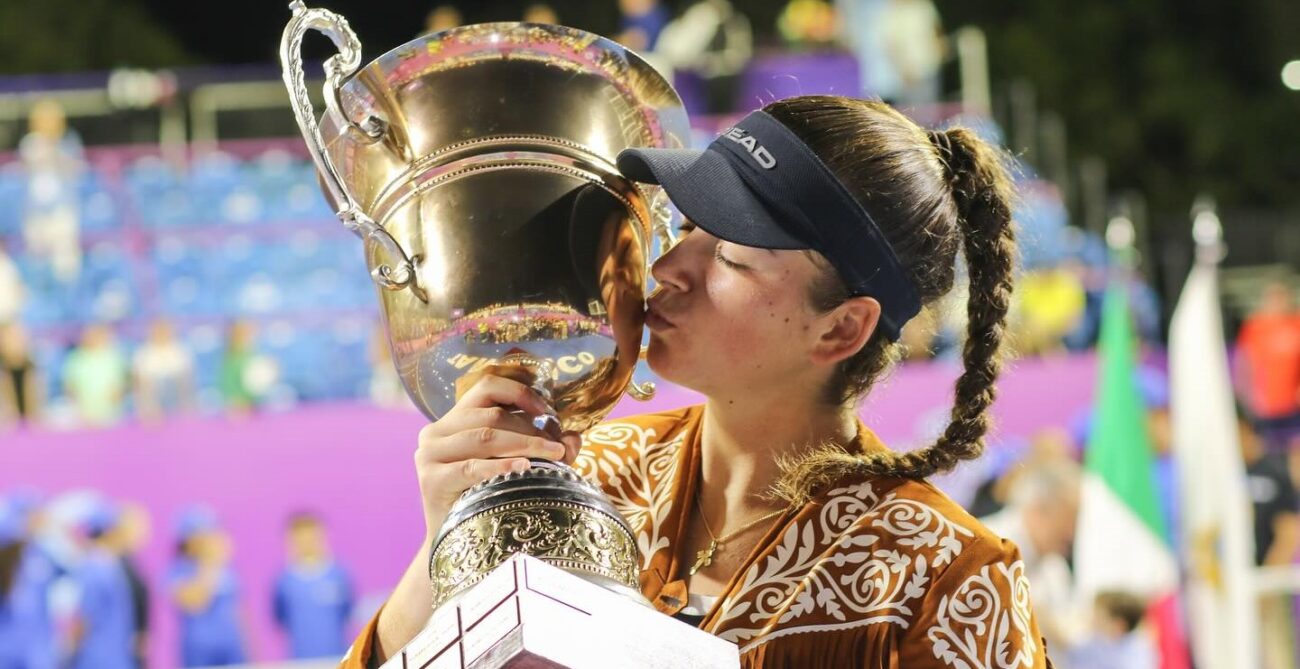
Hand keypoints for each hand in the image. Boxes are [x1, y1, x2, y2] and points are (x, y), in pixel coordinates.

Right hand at [415, 370, 580, 539]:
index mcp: (455, 419)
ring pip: (485, 436)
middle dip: (532, 430)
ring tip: (553, 456)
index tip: (548, 411)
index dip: (520, 392)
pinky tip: (524, 469)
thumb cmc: (486, 498)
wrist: (454, 540)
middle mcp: (437, 431)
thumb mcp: (514, 465)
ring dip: (525, 444)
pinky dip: (501, 466)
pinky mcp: (431, 479)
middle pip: (492, 415)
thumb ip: (542, 448)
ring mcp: (429, 454)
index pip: (487, 386)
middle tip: (558, 448)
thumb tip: (574, 437)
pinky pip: (472, 467)